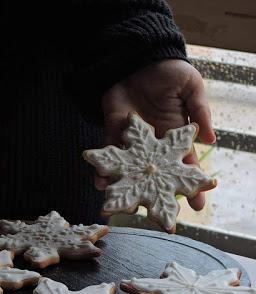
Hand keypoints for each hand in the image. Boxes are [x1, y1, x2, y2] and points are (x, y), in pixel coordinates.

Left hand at [97, 59, 215, 210]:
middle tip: (159, 218)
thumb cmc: (169, 72)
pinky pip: (109, 151)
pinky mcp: (114, 130)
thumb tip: (210, 139)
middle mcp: (153, 143)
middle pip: (156, 174)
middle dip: (158, 194)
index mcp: (174, 135)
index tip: (197, 205)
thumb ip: (200, 112)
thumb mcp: (192, 88)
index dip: (191, 184)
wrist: (139, 57)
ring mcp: (133, 139)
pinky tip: (101, 181)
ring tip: (123, 205)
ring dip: (127, 186)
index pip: (184, 164)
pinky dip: (104, 165)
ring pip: (130, 168)